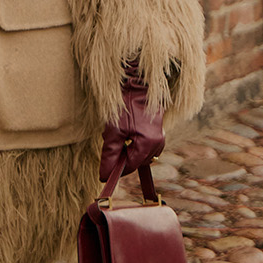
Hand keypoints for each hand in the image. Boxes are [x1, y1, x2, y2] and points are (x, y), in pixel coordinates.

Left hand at [100, 62, 164, 185]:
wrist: (138, 86)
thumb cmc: (126, 106)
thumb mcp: (113, 131)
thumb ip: (110, 155)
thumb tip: (104, 176)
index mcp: (148, 144)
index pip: (131, 166)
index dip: (116, 169)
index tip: (103, 170)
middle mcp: (157, 144)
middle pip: (136, 163)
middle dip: (122, 157)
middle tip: (111, 143)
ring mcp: (160, 139)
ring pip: (140, 156)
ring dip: (127, 151)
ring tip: (119, 136)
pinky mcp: (158, 134)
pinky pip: (144, 149)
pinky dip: (133, 145)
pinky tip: (127, 133)